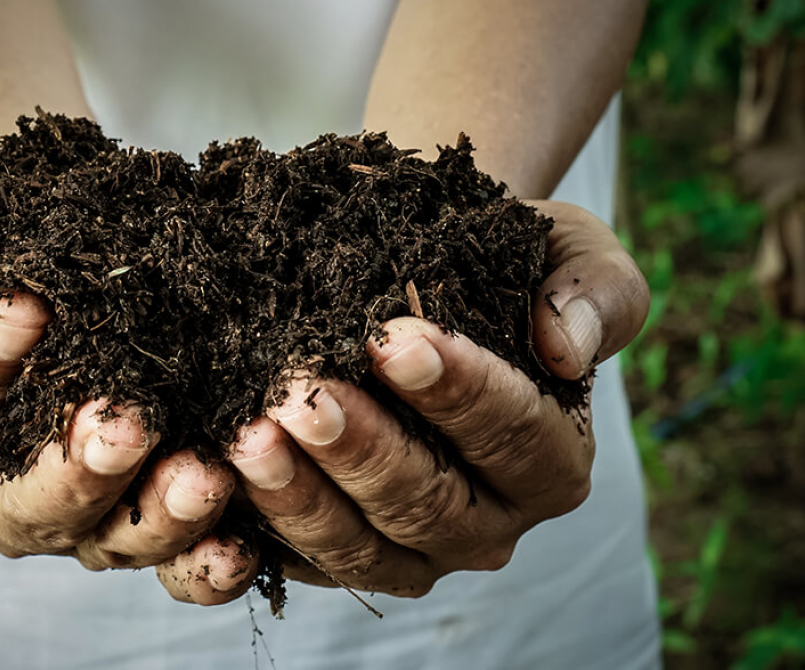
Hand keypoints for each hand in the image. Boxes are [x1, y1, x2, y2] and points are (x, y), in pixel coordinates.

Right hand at [0, 211, 248, 583]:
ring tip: (203, 474)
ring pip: (114, 542)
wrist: (40, 281)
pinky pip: (174, 563)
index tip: (22, 306)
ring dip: (161, 516)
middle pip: (33, 507)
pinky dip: (207, 564)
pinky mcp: (142, 524)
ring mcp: (79, 521)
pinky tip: (242, 542)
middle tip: (124, 422)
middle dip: (81, 470)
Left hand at [157, 200, 648, 601]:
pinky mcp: (343, 554)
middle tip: (303, 393)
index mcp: (552, 461)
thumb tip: (568, 346)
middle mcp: (489, 521)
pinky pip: (299, 560)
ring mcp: (414, 550)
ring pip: (360, 546)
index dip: (458, 392)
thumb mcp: (569, 251)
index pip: (514, 436)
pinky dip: (257, 526)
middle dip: (363, 450)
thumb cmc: (502, 267)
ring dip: (301, 495)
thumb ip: (595, 290)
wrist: (423, 288)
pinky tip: (216, 476)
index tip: (395, 339)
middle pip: (429, 505)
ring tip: (250, 433)